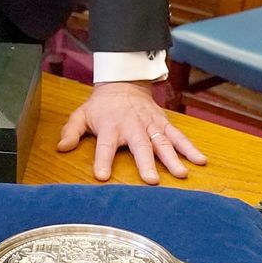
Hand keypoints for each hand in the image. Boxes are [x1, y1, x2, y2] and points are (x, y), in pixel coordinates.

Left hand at [57, 81, 206, 184]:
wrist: (123, 82)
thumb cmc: (101, 105)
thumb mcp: (81, 115)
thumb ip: (71, 131)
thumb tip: (61, 147)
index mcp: (110, 126)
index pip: (105, 145)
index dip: (102, 160)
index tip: (102, 176)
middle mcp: (132, 126)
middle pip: (140, 146)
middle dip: (146, 163)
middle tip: (152, 181)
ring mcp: (150, 125)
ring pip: (162, 142)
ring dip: (172, 158)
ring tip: (182, 174)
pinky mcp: (163, 123)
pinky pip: (178, 136)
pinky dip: (190, 147)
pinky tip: (200, 160)